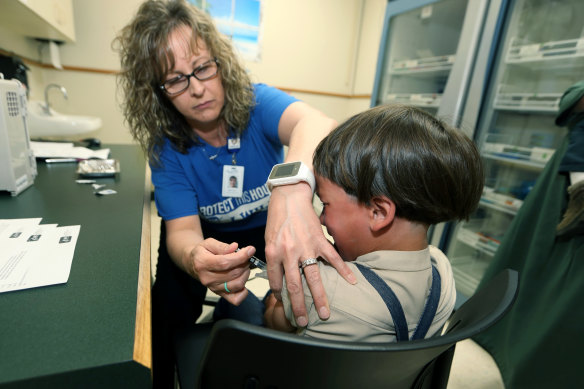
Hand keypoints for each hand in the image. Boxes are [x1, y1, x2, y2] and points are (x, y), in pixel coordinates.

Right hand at [187, 239, 253, 305]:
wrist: (194, 264)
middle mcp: (207, 278)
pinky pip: (235, 299)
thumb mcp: (209, 243)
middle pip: (233, 273)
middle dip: (245, 263)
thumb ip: (222, 246)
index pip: (225, 263)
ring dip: (246, 274)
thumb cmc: (202, 252)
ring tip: (244, 266)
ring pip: (237, 285)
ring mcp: (213, 288)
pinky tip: (242, 279)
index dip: (240, 257)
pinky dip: (243, 291)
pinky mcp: (219, 294)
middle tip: (246, 256)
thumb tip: (235, 247)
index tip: (250, 250)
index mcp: (202, 263)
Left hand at [264, 183, 355, 326]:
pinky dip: (343, 270)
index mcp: (274, 253)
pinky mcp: (320, 240)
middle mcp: (289, 253)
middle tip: (303, 321)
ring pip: (314, 278)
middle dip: (299, 306)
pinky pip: (333, 258)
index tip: (284, 304)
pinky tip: (351, 282)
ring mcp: (306, 247)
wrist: (289, 197)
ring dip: (320, 297)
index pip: (276, 281)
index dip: (280, 295)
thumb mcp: (269, 239)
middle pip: (295, 286)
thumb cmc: (277, 218)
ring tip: (325, 314)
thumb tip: (280, 278)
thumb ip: (275, 259)